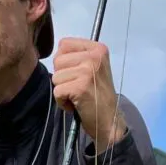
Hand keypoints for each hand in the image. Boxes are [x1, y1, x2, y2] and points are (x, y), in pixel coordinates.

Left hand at [51, 38, 127, 153]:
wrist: (109, 120)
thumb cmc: (98, 96)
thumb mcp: (93, 69)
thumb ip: (78, 58)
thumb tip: (56, 56)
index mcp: (98, 48)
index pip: (64, 44)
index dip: (63, 61)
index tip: (74, 74)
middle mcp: (94, 56)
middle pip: (57, 60)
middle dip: (62, 77)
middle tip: (76, 88)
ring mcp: (88, 71)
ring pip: (56, 76)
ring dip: (62, 90)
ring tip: (76, 96)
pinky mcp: (80, 87)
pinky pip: (57, 91)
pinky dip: (62, 102)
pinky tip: (75, 105)